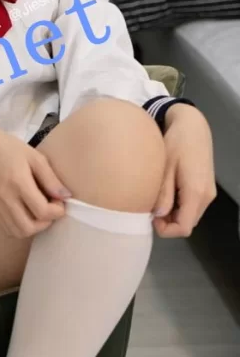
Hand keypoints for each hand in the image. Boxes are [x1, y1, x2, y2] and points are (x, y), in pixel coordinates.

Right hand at [0, 123, 70, 237]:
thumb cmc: (10, 149)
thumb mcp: (35, 158)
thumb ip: (51, 179)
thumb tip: (66, 196)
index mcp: (18, 183)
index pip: (42, 211)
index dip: (57, 211)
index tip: (59, 201)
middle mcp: (5, 198)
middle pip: (29, 228)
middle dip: (45, 223)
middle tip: (49, 209)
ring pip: (17, 232)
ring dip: (33, 227)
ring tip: (38, 213)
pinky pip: (7, 229)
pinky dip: (20, 227)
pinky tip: (26, 213)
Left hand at [153, 105, 216, 237]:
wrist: (192, 126)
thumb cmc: (176, 143)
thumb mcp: (164, 168)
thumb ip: (163, 194)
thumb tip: (158, 216)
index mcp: (196, 193)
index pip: (184, 228)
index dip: (165, 229)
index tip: (149, 217)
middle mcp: (206, 197)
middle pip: (187, 224)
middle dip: (167, 223)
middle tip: (149, 207)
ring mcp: (208, 193)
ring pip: (190, 216)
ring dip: (172, 215)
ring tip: (155, 198)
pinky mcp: (205, 188)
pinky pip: (192, 207)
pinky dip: (178, 207)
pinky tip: (165, 193)